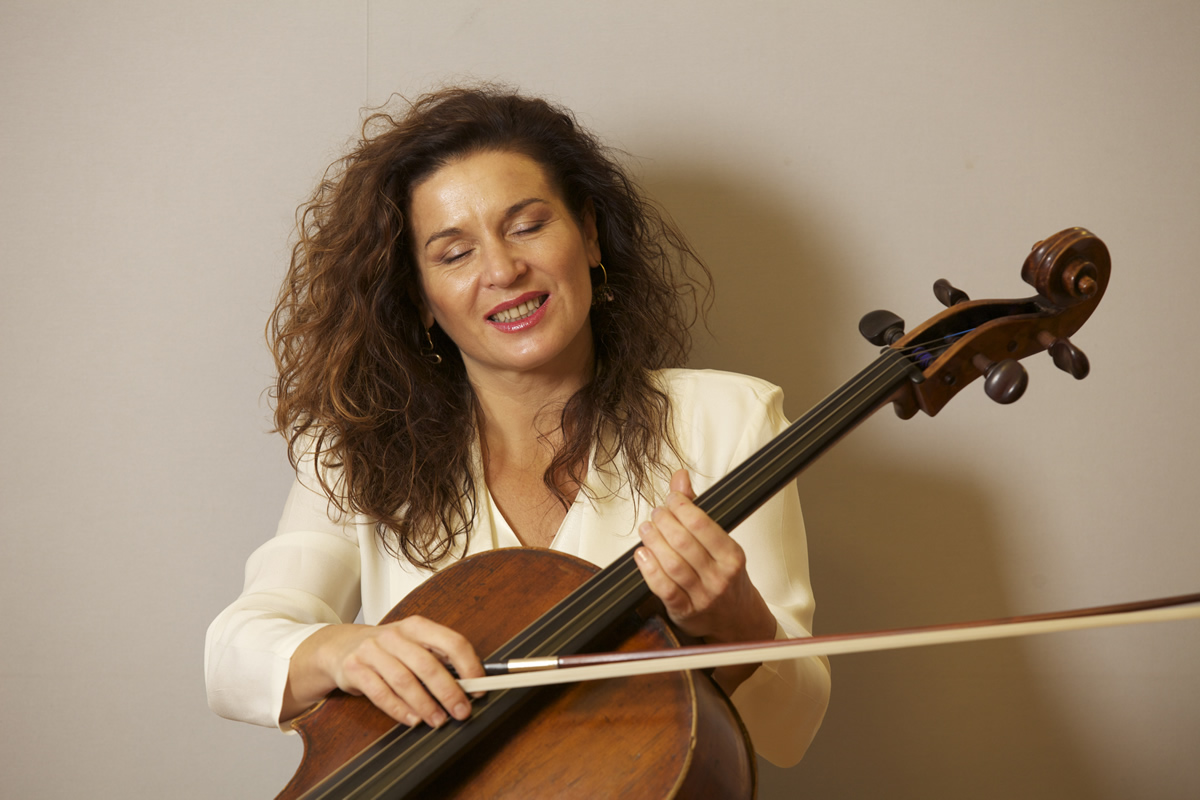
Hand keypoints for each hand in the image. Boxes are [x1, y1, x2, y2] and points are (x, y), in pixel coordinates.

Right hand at [284, 616, 483, 728]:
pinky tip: (413, 719)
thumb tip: (470, 682)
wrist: (340, 647)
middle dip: (448, 691)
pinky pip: (380, 693)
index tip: (479, 686)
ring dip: (425, 704)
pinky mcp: (355, 669)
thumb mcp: (413, 643)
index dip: (469, 665)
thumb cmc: (386, 648)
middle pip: (427, 664)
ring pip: (404, 680)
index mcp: (416, 626)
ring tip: (439, 720)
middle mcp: (395, 635)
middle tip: (462, 710)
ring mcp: (372, 651)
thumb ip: (438, 658)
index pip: (451, 641)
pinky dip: (399, 709)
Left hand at [635, 469, 776, 648]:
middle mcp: (719, 577)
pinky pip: (663, 588)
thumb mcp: (721, 542)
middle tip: (657, 513)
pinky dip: (649, 569)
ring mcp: (702, 597)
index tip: (671, 499)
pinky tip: (642, 554)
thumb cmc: (726, 576)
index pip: (702, 524)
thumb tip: (680, 477)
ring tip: (647, 529)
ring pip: (672, 564)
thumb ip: (697, 509)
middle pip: (683, 543)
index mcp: (732, 556)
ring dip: (654, 542)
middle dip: (664, 522)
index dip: (681, 507)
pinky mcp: (685, 612)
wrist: (738, 619)